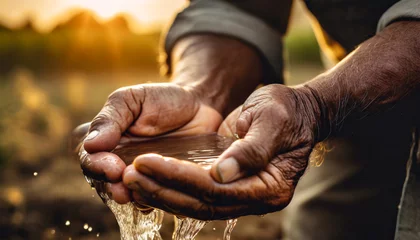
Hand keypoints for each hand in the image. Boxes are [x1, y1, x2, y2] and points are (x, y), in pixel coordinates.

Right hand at [78, 33, 263, 204]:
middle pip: (104, 183)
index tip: (112, 168)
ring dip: (131, 196)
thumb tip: (90, 145)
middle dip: (111, 187)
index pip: (90, 160)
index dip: (96, 167)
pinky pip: (154, 199)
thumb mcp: (132, 99)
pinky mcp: (163, 185)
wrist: (201, 106)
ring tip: (139, 195)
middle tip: (123, 186)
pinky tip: (159, 198)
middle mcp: (119, 162)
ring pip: (128, 194)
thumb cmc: (164, 99)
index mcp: (107, 142)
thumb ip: (110, 119)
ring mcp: (142, 176)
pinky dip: (154, 200)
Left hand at [122, 84, 320, 218]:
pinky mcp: (230, 187)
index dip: (180, 177)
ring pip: (196, 204)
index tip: (148, 162)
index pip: (217, 189)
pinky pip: (197, 195)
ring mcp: (243, 196)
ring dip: (162, 193)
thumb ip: (252, 148)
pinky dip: (172, 189)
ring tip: (130, 179)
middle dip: (164, 189)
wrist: (296, 111)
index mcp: (271, 185)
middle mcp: (256, 198)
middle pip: (202, 203)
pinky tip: (149, 181)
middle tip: (129, 175)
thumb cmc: (287, 110)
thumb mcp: (273, 119)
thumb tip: (222, 174)